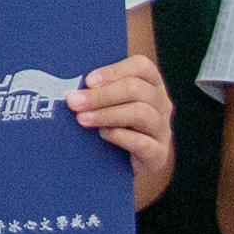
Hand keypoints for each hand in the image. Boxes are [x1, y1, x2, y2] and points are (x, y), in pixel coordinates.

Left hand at [71, 53, 176, 191]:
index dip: (114, 71)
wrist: (121, 166)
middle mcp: (162, 104)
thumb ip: (96, 91)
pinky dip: (121, 137)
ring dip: (107, 114)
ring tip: (82, 119)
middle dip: (101, 95)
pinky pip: (144, 143)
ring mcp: (162, 129)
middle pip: (136, 89)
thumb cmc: (110, 126)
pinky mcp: (159, 154)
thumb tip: (71, 87)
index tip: (88, 81)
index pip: (141, 66)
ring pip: (141, 113)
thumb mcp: (106, 104)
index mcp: (151, 84)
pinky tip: (103, 135)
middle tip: (74, 102)